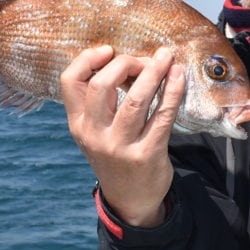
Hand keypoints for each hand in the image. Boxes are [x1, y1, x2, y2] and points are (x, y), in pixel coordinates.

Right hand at [60, 45, 185, 227]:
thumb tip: (126, 59)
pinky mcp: (147, 153)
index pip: (70, 82)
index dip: (87, 59)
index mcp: (78, 124)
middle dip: (125, 63)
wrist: (130, 200)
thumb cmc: (115, 154)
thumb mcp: (96, 131)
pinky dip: (172, 91)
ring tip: (167, 56)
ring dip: (154, 72)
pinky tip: (179, 76)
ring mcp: (120, 146)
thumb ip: (101, 101)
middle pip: (101, 85)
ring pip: (135, 99)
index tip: (108, 50)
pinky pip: (162, 115)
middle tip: (144, 60)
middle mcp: (94, 134)